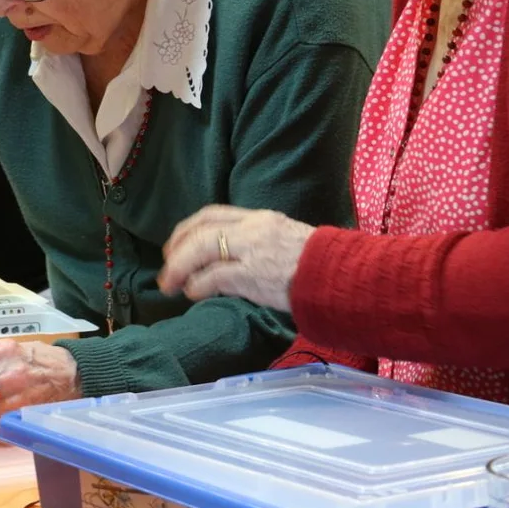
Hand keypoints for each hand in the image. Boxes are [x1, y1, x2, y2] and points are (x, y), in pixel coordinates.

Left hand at [158, 205, 313, 310]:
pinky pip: (213, 277)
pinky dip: (197, 285)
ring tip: (171, 285)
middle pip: (201, 230)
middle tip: (166, 269)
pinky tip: (192, 293)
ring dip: (179, 268)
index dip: (187, 229)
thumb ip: (256, 242)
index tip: (175, 244)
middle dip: (176, 249)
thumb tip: (229, 257)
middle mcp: (252, 229)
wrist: (342, 277)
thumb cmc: (318, 265)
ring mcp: (252, 251)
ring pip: (201, 249)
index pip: (212, 214)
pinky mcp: (253, 276)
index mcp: (260, 218)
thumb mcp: (284, 240)